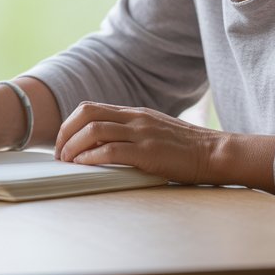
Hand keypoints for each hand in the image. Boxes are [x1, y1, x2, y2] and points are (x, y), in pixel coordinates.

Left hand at [53, 101, 222, 184]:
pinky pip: (111, 150)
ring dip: (73, 146)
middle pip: (86, 113)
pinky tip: (83, 165)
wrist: (215, 152)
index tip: (62, 143)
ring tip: (67, 161)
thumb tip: (103, 144)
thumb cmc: (185, 148)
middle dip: (65, 133)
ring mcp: (141, 133)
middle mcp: (135, 118)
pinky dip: (91, 157)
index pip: (90, 108)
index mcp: (134, 112)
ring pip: (94, 130)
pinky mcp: (148, 152)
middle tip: (59, 154)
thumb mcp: (154, 130)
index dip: (69, 125)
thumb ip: (131, 131)